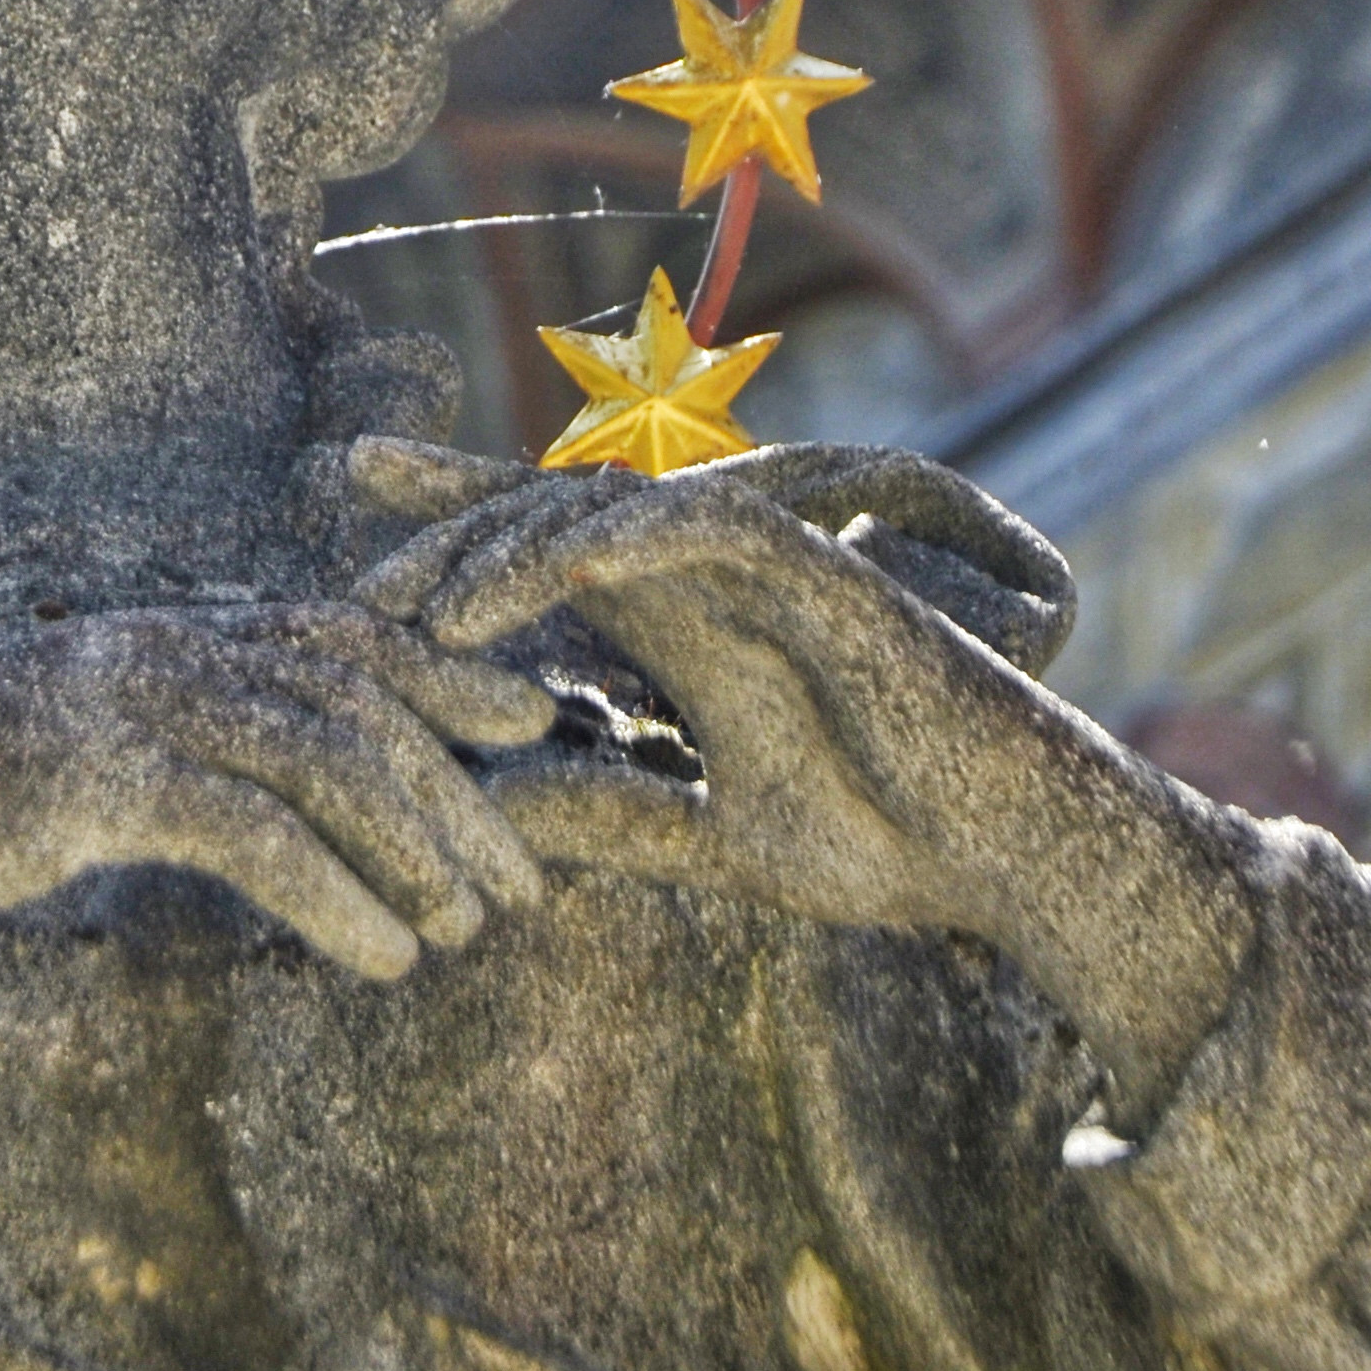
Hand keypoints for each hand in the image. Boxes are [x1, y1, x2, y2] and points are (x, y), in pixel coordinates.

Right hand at [0, 604, 557, 987]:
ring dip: (413, 846)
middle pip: (350, 689)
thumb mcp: (50, 780)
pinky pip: (252, 829)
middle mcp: (146, 649)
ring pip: (321, 750)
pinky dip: (337, 896)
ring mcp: (114, 702)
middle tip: (523, 883)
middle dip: (453, 786)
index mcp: (146, 641)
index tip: (529, 727)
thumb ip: (149, 772)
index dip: (442, 670)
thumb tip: (246, 817)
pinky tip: (382, 961)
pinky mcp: (84, 776)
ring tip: (464, 933)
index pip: (332, 631)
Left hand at [357, 453, 1252, 1103]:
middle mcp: (714, 581)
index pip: (548, 548)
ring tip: (430, 612)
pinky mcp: (834, 582)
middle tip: (359, 577)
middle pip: (559, 509)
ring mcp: (772, 571)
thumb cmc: (894, 845)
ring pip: (618, 510)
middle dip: (453, 524)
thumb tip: (479, 811)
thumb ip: (608, 814)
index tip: (347, 504)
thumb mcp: (713, 839)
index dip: (453, 514)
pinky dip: (634, 539)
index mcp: (684, 627)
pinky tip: (561, 574)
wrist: (1023, 866)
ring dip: (516, 549)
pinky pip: (716, 528)